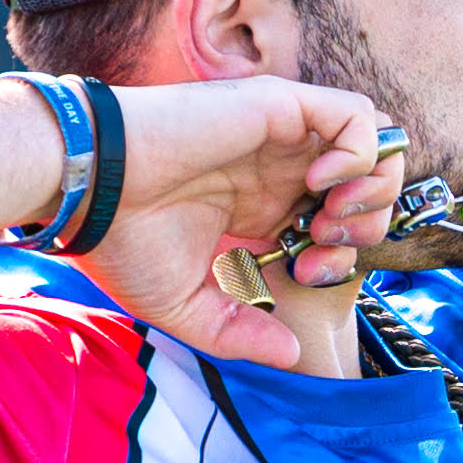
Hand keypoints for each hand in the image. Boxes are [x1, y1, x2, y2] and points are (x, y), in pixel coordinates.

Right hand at [66, 76, 410, 369]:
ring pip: (375, 143)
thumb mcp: (186, 304)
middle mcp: (279, 168)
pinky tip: (319, 185)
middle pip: (368, 182)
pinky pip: (356, 116)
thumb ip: (240, 332)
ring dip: (371, 184)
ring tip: (330, 214)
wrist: (88, 190)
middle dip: (367, 222)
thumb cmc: (121, 240)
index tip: (306, 274)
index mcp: (262, 206)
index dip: (341, 254)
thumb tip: (293, 355)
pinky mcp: (279, 106)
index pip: (337, 220)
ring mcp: (282, 135)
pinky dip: (358, 152)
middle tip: (326, 245)